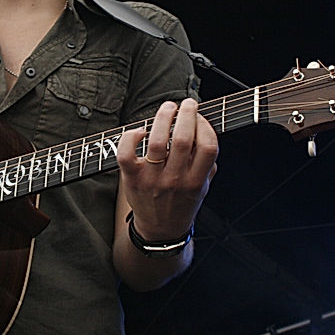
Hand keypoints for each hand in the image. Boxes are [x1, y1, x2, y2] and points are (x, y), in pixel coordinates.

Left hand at [118, 99, 218, 240]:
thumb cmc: (182, 203)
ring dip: (163, 117)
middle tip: (187, 104)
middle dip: (187, 114)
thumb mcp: (203, 187)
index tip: (201, 117)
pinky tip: (140, 131)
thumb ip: (207, 163)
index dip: (206, 125)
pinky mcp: (132, 179)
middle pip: (183, 138)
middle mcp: (175, 180)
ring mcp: (152, 180)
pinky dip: (131, 137)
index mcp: (196, 181)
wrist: (160, 231)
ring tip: (168, 108)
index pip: (208, 146)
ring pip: (157, 141)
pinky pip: (126, 153)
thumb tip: (206, 130)